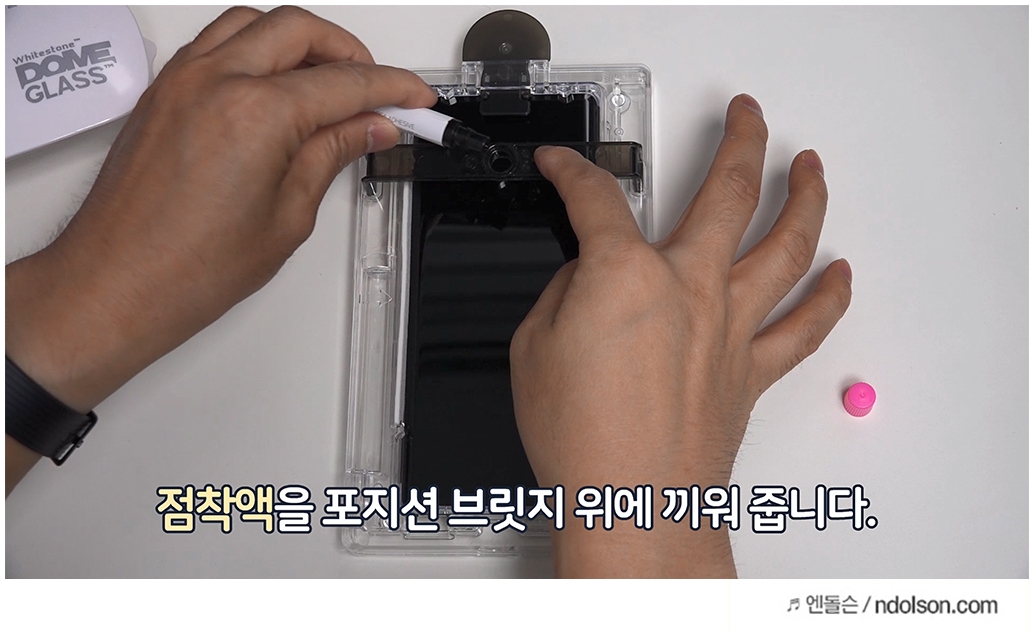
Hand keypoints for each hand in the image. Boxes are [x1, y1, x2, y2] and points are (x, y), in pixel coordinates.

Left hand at [5, 7, 436, 490]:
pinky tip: (275, 83)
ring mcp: (181, 81)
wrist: (113, 286)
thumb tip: (367, 128)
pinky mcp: (162, 92)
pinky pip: (218, 42)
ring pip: (255, 23)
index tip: (415, 98)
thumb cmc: (185, 269)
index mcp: (254, 113)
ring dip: (300, 42)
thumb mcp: (287, 216)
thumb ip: (331, 155)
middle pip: (300, 31)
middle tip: (378, 92)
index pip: (344, 82)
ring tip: (328, 83)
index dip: (392, 88)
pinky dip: (256, 49)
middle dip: (350, 53)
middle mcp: (213, 81)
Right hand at [510, 95, 851, 576]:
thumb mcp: (533, 350)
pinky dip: (829, 296)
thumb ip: (565, 296)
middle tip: (745, 116)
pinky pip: (806, 325)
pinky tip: (840, 273)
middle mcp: (690, 288)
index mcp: (625, 276)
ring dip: (806, 198)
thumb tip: (585, 280)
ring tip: (811, 168)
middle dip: (740, 139)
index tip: (564, 165)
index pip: (595, 199)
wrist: (632, 506)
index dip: (573, 172)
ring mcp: (731, 326)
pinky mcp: (753, 369)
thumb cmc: (582, 441)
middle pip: (729, 191)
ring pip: (787, 245)